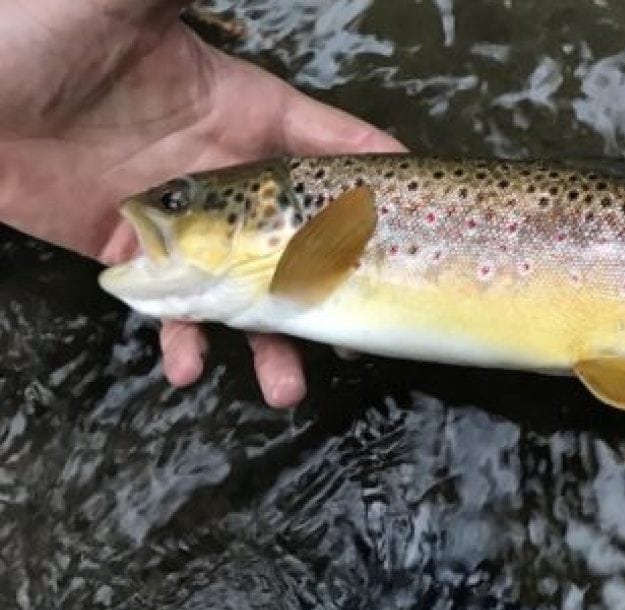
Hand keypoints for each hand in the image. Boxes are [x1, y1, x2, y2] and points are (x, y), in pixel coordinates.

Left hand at [0, 0, 404, 405]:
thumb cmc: (34, 30)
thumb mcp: (122, 2)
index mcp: (243, 109)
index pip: (332, 144)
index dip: (379, 179)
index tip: (419, 218)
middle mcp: (225, 173)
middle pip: (304, 237)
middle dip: (338, 286)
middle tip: (360, 332)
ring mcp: (181, 221)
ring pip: (244, 290)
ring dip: (269, 343)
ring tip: (285, 389)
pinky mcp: (129, 256)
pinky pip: (169, 311)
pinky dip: (181, 343)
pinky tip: (186, 365)